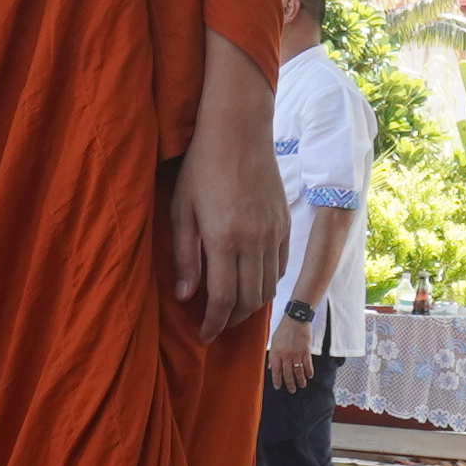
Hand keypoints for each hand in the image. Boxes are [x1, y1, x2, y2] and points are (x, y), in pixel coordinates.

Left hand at [165, 124, 282, 329]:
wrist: (239, 131)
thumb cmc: (201, 166)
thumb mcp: (181, 210)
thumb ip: (185, 256)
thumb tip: (186, 295)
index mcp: (224, 239)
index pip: (224, 299)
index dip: (214, 323)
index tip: (204, 335)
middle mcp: (254, 241)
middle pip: (249, 300)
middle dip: (231, 320)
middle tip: (215, 325)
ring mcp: (273, 233)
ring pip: (268, 288)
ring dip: (250, 306)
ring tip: (232, 308)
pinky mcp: (284, 224)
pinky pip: (280, 267)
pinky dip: (267, 283)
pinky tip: (251, 282)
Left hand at [264, 315, 318, 391]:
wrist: (296, 318)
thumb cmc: (284, 328)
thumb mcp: (274, 341)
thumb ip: (272, 355)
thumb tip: (271, 367)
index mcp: (276, 352)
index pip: (276, 370)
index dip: (277, 380)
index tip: (278, 387)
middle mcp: (286, 355)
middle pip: (288, 373)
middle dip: (290, 383)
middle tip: (292, 390)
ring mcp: (296, 353)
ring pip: (298, 371)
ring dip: (300, 380)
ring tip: (302, 385)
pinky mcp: (306, 351)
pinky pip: (308, 364)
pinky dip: (309, 371)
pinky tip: (309, 376)